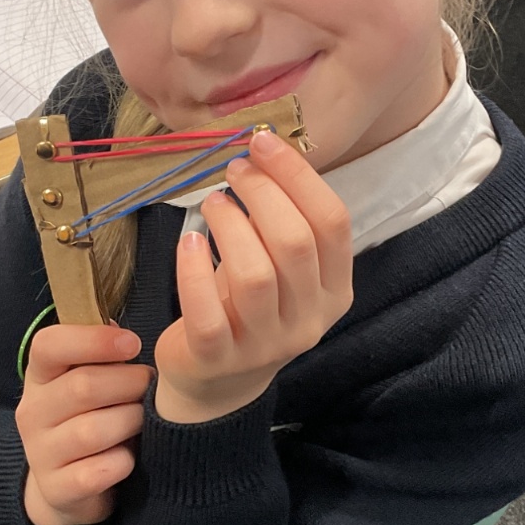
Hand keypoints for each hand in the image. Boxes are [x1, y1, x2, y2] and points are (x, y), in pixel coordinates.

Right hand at [17, 325, 153, 524]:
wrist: (66, 486)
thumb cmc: (88, 419)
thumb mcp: (87, 381)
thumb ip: (101, 355)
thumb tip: (119, 330)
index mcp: (40, 375)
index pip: (49, 345)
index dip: (93, 340)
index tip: (133, 344)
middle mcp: (32, 411)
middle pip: (82, 386)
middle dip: (129, 383)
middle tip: (151, 387)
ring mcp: (40, 453)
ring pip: (92, 431)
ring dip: (130, 422)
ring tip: (143, 420)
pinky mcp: (57, 489)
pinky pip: (98, 472)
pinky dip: (122, 463)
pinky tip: (129, 457)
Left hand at [153, 127, 353, 424]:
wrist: (216, 382)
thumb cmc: (248, 306)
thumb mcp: (280, 267)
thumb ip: (284, 220)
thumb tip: (267, 149)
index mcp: (335, 292)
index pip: (333, 225)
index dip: (299, 176)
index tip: (264, 142)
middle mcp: (309, 321)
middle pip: (295, 244)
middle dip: (263, 193)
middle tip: (235, 169)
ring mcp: (265, 345)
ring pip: (255, 275)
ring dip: (231, 226)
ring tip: (213, 202)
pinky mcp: (218, 358)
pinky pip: (208, 311)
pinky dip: (195, 271)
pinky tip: (188, 242)